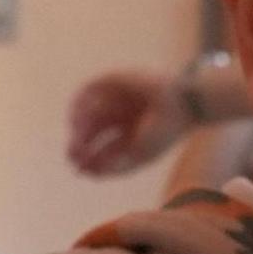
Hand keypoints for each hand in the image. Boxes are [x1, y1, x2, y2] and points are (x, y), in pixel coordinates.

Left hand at [65, 69, 186, 177]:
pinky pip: (88, 89)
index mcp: (129, 134)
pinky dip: (80, 102)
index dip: (89, 160)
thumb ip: (113, 167)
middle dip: (79, 144)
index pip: (102, 149)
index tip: (79, 169)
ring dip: (78, 126)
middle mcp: (120, 116)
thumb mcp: (138, 156)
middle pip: (91, 132)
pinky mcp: (113, 80)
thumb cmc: (164, 133)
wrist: (181, 104)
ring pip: (86, 111)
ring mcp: (116, 98)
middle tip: (72, 154)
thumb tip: (83, 173)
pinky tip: (81, 118)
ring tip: (78, 136)